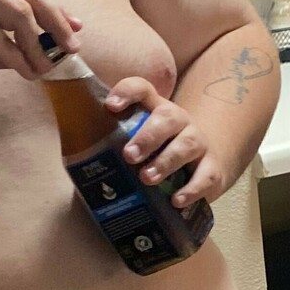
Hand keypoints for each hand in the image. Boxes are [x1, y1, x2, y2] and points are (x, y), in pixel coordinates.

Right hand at [0, 0, 82, 93]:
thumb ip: (5, 44)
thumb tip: (39, 56)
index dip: (53, 8)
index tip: (75, 27)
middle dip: (55, 21)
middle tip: (72, 47)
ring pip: (19, 15)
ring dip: (38, 44)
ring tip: (45, 67)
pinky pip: (1, 42)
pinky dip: (19, 59)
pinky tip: (26, 73)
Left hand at [103, 78, 226, 208]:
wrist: (202, 169)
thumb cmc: (158, 156)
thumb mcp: (138, 145)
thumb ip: (114, 148)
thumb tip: (77, 169)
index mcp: (156, 110)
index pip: (142, 89)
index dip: (127, 92)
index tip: (111, 106)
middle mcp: (179, 121)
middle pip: (167, 117)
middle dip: (147, 136)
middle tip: (129, 155)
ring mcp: (198, 143)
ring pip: (186, 144)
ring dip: (165, 161)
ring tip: (146, 178)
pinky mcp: (212, 169)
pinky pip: (205, 176)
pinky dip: (192, 189)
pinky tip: (176, 200)